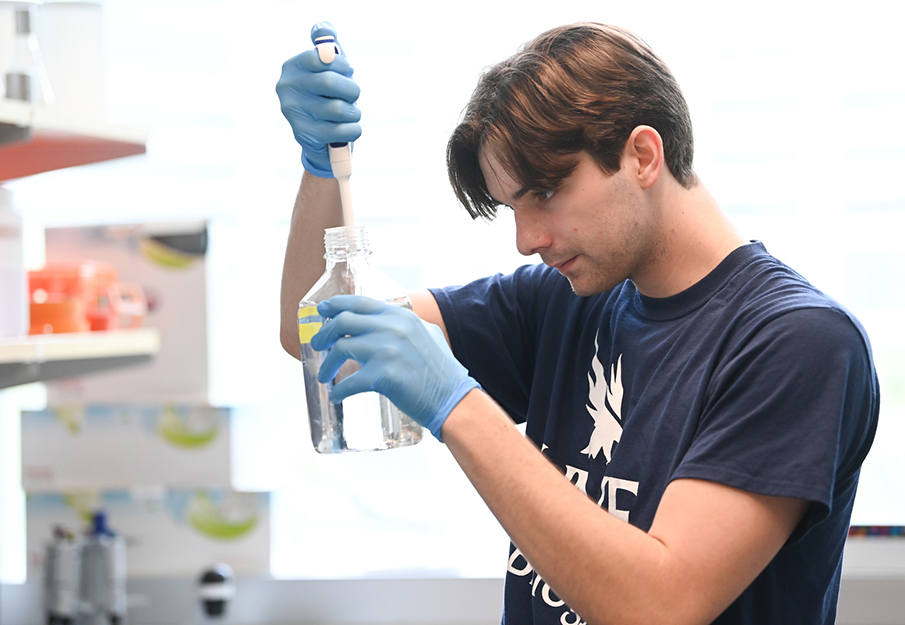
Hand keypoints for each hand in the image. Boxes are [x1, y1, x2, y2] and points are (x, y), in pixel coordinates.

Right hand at [276, 22, 361, 177]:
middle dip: (351, 90)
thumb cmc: (327, 97)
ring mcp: (294, 113)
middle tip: (353, 96)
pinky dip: (354, 129)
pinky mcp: (305, 136)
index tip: (348, 72)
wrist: (319, 137)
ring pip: (339, 109)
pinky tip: (349, 128)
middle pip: (329, 83)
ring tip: (351, 113)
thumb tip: (323, 29)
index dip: (342, 65)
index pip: (321, 56)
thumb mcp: (327, 69)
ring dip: (354, 112)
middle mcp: (287, 89)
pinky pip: (344, 130)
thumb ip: (327, 47)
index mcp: (292, 67)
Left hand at [310, 295, 480, 440]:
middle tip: (317, 344)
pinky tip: (336, 395)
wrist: (455, 400)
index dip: (336, 304)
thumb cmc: (442, 373)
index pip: (361, 302)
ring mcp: (387, 350)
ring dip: (327, 364)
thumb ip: (405, 326)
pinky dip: (339, 390)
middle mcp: (393, 328)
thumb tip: (381, 325)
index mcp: (402, 317)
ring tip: (323, 375)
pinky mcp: (383, 376)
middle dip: (324, 333)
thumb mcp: (427, 336)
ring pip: (340, 348)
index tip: (322, 310)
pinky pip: (349, 382)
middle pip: (343, 321)